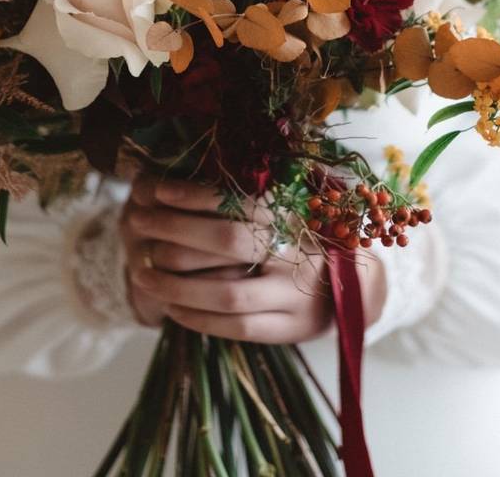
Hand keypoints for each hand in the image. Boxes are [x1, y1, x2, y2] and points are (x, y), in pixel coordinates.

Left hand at [120, 176, 386, 343]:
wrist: (361, 289)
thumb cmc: (310, 237)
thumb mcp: (296, 205)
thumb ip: (257, 190)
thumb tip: (189, 169)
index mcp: (302, 213)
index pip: (239, 200)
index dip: (194, 194)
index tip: (155, 189)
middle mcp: (301, 252)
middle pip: (229, 241)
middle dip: (175, 231)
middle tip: (138, 223)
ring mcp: (298, 295)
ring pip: (228, 293)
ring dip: (176, 284)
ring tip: (142, 272)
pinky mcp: (291, 329)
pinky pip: (236, 327)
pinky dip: (197, 319)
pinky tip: (169, 308)